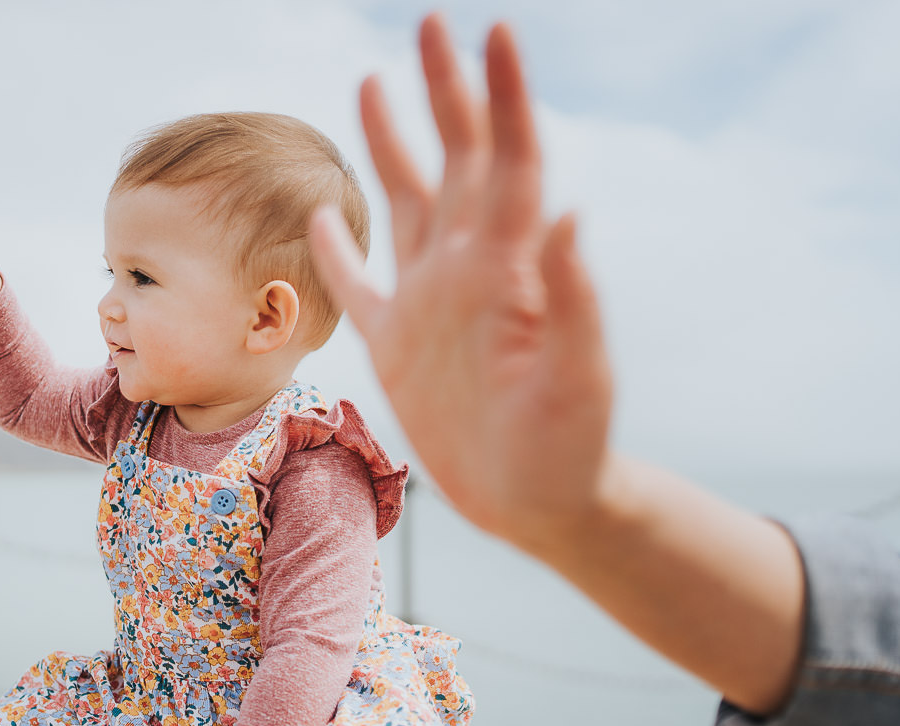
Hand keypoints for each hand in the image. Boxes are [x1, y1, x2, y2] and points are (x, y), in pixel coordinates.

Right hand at [309, 15, 611, 554]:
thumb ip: (573, 300)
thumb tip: (570, 212)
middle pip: (456, 161)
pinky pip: (359, 288)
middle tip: (433, 26)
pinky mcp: (397, 348)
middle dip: (445, 93)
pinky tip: (320, 217)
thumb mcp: (579, 379)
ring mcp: (429, 305)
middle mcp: (468, 270)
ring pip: (406, 203)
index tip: (496, 33)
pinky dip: (338, 252)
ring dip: (393, 145)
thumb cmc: (572, 448)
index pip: (509, 162)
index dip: (502, 98)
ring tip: (375, 85)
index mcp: (509, 269)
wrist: (539, 504)